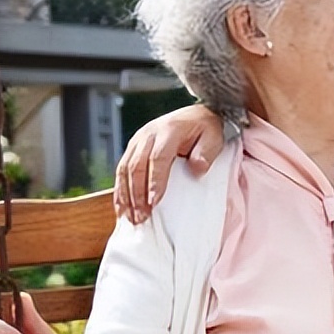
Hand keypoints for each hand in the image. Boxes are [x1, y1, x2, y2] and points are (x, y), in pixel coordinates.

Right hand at [114, 104, 223, 222]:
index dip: (154, 181)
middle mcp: (148, 134)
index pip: (158, 158)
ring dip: (126, 196)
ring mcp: (138, 140)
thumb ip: (206, 153)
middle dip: (137, 194)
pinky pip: (121, 170)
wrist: (194, 115)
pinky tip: (123, 209)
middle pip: (137, 166)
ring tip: (132, 218)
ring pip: (125, 170)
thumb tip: (196, 169)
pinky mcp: (132, 148)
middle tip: (141, 217)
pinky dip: (120, 191)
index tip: (154, 202)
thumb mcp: (213, 138)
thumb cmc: (205, 129)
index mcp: (169, 131)